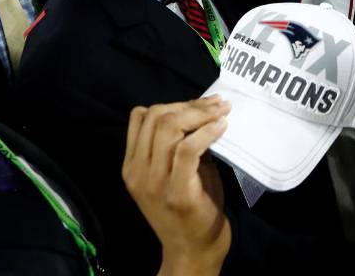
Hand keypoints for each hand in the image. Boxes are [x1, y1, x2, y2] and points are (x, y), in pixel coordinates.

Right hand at [122, 98, 230, 274]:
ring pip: (169, 127)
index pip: (141, 116)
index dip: (173, 103)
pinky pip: (188, 149)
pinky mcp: (177, 192)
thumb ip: (177, 144)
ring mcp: (154, 182)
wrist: (192, 251)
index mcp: (132, 165)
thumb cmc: (189, 209)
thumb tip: (201, 111)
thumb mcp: (174, 172)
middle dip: (190, 104)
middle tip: (217, 105)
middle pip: (156, 116)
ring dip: (200, 114)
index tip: (201, 104)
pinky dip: (206, 132)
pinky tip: (222, 128)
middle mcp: (136, 171)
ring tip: (222, 113)